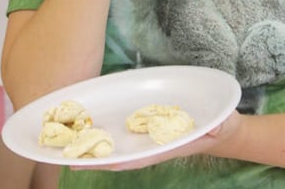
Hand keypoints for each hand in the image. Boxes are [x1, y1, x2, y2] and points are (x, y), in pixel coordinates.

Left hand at [71, 110, 241, 171]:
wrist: (220, 127)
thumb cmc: (221, 124)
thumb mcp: (223, 123)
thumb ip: (218, 125)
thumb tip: (214, 125)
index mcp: (166, 146)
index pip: (134, 158)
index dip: (110, 160)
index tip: (85, 161)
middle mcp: (153, 144)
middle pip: (118, 153)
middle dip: (91, 155)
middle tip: (61, 152)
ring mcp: (149, 136)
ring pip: (117, 142)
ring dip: (93, 143)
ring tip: (65, 139)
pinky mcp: (148, 125)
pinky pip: (124, 129)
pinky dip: (106, 128)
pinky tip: (90, 121)